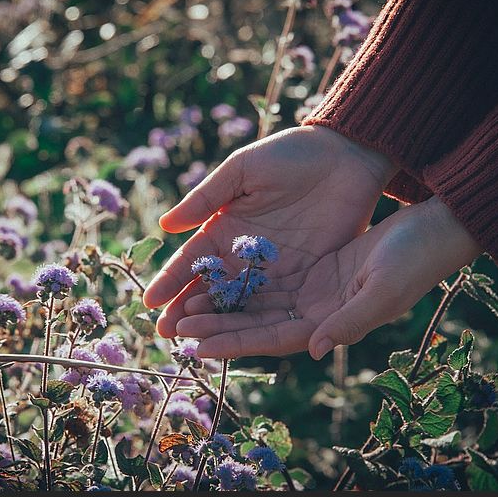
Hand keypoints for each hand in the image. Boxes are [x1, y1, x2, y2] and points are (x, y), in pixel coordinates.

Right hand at [144, 125, 396, 336]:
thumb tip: (166, 225)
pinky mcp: (304, 280)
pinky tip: (239, 339)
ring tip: (194, 342)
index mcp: (224, 228)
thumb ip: (207, 197)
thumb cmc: (291, 154)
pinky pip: (276, 307)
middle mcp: (244, 256)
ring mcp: (273, 271)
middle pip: (210, 290)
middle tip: (166, 333)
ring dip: (217, 324)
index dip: (171, 281)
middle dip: (187, 312)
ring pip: (239, 305)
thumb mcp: (243, 170)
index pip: (192, 261)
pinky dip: (257, 324)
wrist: (347, 156)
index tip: (151, 301)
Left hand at [173, 196, 482, 358]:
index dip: (233, 343)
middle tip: (173, 325)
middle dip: (215, 326)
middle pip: (255, 324)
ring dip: (222, 303)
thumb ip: (351, 321)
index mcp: (331, 325)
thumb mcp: (384, 289)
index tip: (194, 345)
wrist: (434, 228)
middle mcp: (317, 313)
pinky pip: (269, 276)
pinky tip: (213, 273)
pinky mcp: (314, 267)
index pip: (272, 340)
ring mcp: (314, 291)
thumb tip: (317, 349)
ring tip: (183, 302)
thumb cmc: (416, 259)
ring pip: (257, 301)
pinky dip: (241, 277)